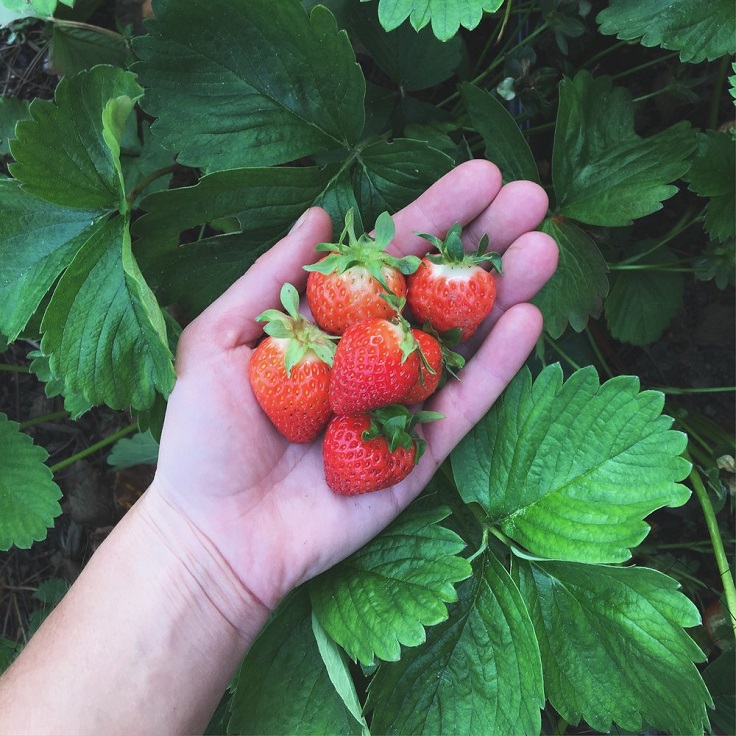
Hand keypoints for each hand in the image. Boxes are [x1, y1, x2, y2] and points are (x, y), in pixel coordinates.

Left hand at [148, 160, 557, 624]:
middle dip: (483, 245)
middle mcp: (372, 358)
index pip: (391, 259)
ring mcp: (401, 404)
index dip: (435, 217)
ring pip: (463, 341)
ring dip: (504, 294)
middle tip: (531, 199)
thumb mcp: (217, 341)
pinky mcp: (420, 454)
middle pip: (437, 293)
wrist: (217, 533)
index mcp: (329, 326)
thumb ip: (271, 279)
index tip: (482, 177)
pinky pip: (465, 405)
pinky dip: (497, 365)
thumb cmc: (204, 438)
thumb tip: (319, 214)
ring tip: (544, 247)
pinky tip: (528, 318)